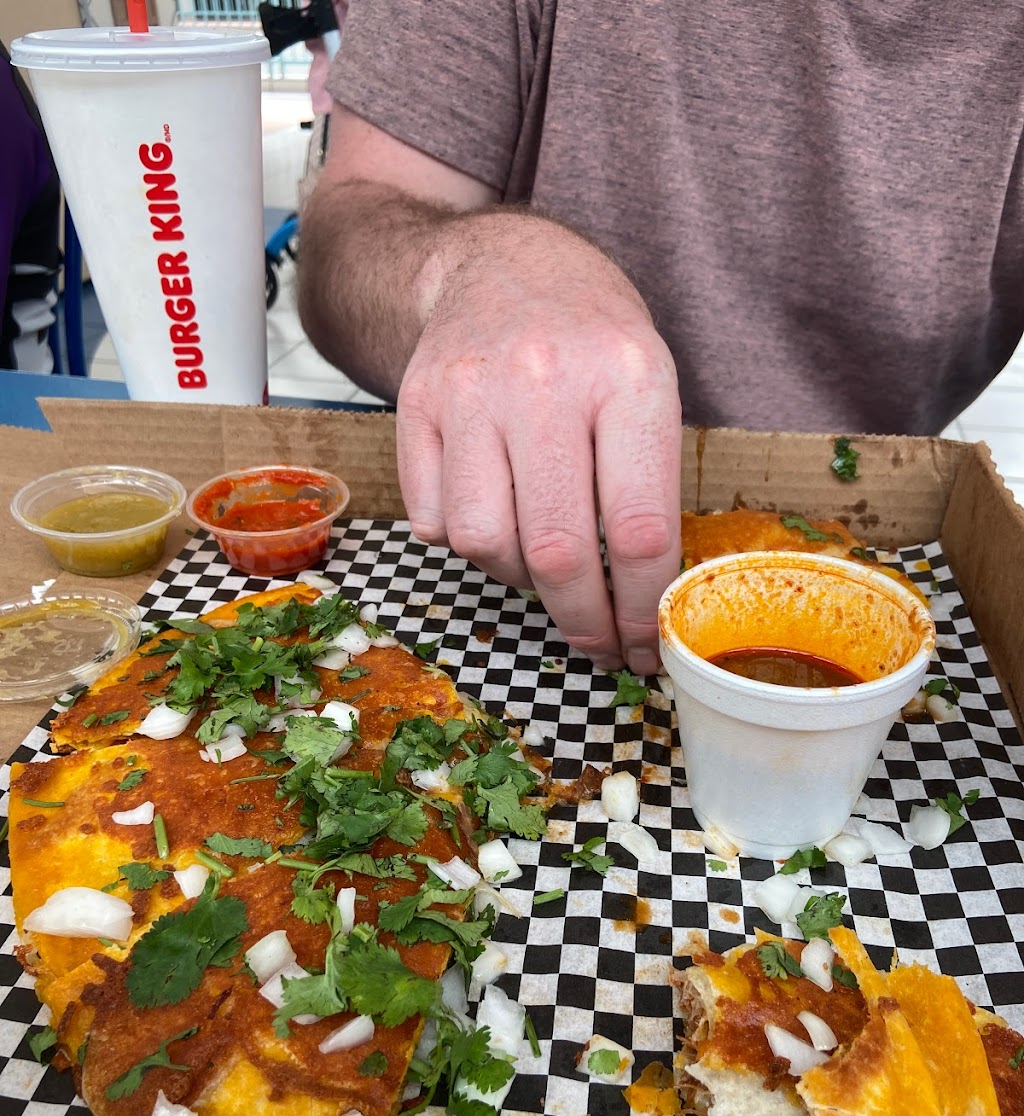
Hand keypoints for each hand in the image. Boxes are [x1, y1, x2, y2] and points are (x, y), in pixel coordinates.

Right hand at [396, 215, 680, 674]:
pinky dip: (466, 541)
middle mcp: (544, 380)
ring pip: (486, 543)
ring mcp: (469, 392)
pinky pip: (433, 521)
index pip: (638, 530)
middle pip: (558, 550)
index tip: (643, 644)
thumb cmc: (590, 340)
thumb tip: (639, 602)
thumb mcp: (651, 385)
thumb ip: (648, 486)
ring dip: (519, 576)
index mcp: (627, 376)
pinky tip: (495, 510)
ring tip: (541, 554)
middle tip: (599, 645)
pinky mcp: (415, 406)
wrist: (501, 267)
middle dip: (583, 621)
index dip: (641, 608)